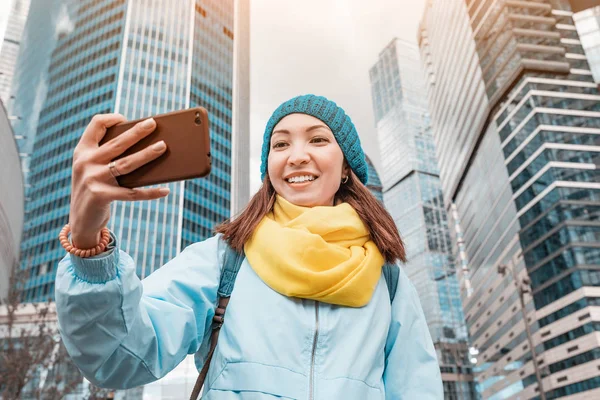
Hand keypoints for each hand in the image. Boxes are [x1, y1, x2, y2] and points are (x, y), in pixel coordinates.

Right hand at [68, 113, 169, 248]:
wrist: (80, 220)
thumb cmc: (94, 188)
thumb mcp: (93, 168)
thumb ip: (108, 156)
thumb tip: (145, 145)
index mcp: (82, 151)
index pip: (95, 125)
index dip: (112, 119)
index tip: (126, 119)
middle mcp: (86, 162)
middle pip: (117, 143)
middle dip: (137, 132)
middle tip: (153, 123)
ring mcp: (93, 179)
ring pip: (126, 164)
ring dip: (147, 155)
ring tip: (163, 147)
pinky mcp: (101, 196)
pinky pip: (132, 193)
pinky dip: (150, 192)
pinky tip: (165, 190)